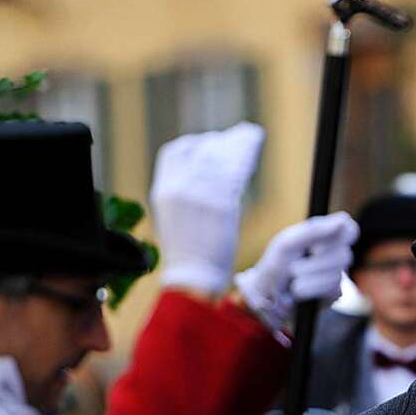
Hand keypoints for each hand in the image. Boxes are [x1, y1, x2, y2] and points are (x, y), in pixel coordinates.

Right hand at [150, 122, 264, 292]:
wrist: (193, 277)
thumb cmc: (188, 252)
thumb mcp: (174, 217)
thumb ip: (184, 192)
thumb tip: (207, 172)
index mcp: (162, 191)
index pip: (174, 152)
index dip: (192, 143)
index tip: (207, 141)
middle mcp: (178, 188)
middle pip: (200, 151)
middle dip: (218, 142)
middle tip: (234, 138)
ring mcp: (200, 195)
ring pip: (220, 159)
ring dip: (236, 147)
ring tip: (250, 137)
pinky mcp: (220, 204)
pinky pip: (234, 174)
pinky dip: (245, 161)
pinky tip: (252, 155)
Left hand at [234, 211, 358, 332]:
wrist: (264, 299)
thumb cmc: (274, 267)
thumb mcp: (286, 244)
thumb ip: (313, 231)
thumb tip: (342, 221)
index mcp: (323, 236)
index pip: (349, 230)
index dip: (342, 235)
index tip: (319, 245)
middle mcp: (333, 254)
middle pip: (344, 254)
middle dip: (315, 263)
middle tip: (294, 268)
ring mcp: (335, 274)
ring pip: (337, 274)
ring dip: (309, 278)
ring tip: (292, 283)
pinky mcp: (333, 294)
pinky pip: (333, 289)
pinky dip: (311, 290)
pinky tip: (298, 292)